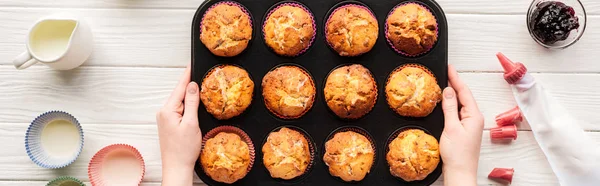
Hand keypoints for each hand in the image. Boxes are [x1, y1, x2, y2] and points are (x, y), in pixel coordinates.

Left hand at [156, 66, 201, 185]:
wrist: (177, 167)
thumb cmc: (184, 150)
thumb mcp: (191, 123)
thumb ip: (191, 102)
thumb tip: (192, 85)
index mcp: (168, 110)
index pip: (180, 87)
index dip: (187, 74)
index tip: (191, 63)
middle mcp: (163, 112)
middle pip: (179, 93)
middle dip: (190, 83)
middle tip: (201, 73)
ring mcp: (165, 118)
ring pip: (179, 101)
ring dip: (189, 94)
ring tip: (200, 85)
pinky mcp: (168, 123)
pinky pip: (179, 108)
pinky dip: (187, 104)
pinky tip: (194, 103)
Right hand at [440, 65, 483, 185]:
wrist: (460, 172)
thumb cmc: (458, 154)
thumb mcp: (451, 128)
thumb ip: (450, 108)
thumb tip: (448, 91)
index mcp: (474, 115)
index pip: (464, 92)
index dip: (456, 78)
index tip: (449, 67)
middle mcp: (474, 118)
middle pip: (464, 96)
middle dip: (455, 83)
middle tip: (445, 72)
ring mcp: (470, 125)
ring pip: (461, 104)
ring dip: (453, 94)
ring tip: (444, 83)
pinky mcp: (464, 130)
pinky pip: (458, 112)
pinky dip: (451, 105)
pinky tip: (445, 103)